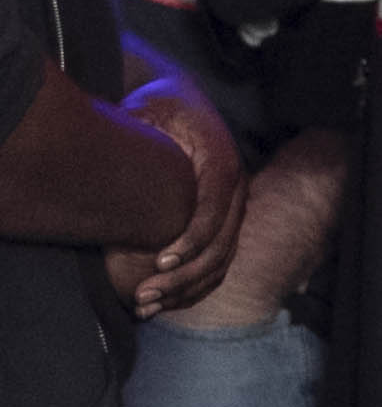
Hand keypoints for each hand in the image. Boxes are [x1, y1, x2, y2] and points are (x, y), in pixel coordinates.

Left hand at [108, 74, 242, 317]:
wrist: (178, 100)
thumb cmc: (158, 108)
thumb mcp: (150, 111)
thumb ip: (143, 136)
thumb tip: (121, 167)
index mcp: (221, 161)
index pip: (215, 208)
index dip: (192, 239)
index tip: (159, 262)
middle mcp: (235, 187)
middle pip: (221, 244)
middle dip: (183, 276)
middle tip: (143, 296)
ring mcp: (232, 206)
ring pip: (221, 260)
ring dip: (186, 289)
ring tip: (145, 306)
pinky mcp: (223, 220)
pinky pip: (216, 261)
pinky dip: (192, 286)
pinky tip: (161, 301)